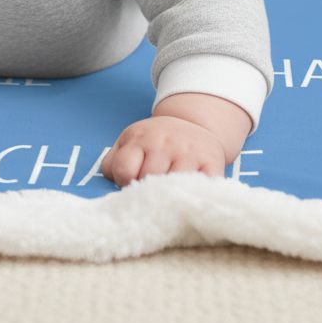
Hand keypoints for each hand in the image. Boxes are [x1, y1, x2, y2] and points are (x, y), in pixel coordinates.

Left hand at [101, 115, 226, 186]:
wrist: (194, 124)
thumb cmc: (156, 141)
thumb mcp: (131, 141)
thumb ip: (113, 161)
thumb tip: (109, 184)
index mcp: (140, 138)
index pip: (124, 169)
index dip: (125, 183)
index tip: (132, 185)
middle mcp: (165, 143)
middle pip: (148, 180)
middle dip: (146, 193)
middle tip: (150, 194)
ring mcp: (189, 153)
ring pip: (173, 187)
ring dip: (168, 199)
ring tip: (167, 198)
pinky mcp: (212, 163)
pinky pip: (201, 188)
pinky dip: (194, 196)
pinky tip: (188, 197)